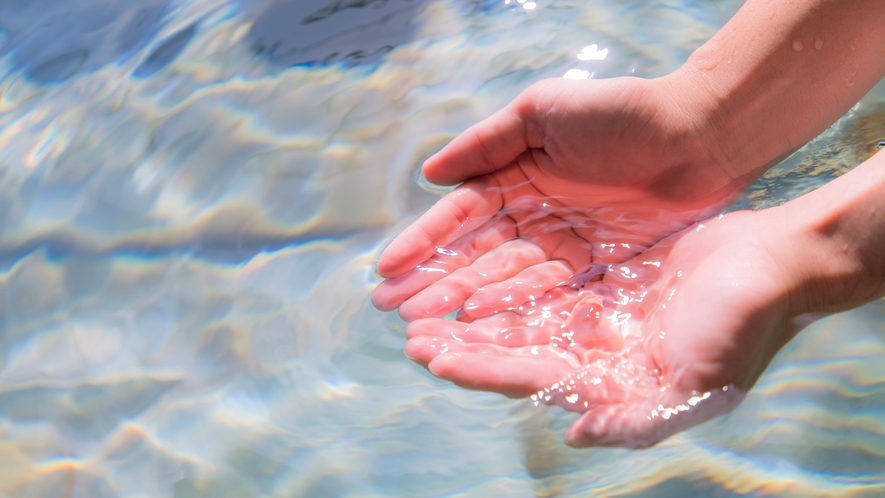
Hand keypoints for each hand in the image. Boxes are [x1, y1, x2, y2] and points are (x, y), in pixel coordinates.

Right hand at [373, 75, 753, 320]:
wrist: (699, 136)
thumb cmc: (620, 113)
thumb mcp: (542, 114)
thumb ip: (486, 143)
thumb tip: (428, 175)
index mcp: (514, 176)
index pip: (460, 215)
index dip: (424, 241)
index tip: (386, 268)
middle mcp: (531, 215)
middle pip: (474, 254)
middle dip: (432, 281)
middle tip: (391, 311)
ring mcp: (560, 245)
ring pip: (503, 279)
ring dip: (463, 302)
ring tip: (424, 326)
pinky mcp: (593, 268)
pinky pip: (547, 292)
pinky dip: (513, 308)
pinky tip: (479, 325)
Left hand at [401, 209, 808, 447]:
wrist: (777, 266)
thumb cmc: (744, 326)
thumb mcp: (699, 384)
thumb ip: (638, 419)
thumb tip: (576, 434)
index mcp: (608, 381)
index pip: (527, 377)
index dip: (479, 368)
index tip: (432, 356)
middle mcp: (595, 352)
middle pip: (513, 349)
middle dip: (463, 344)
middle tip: (411, 332)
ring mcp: (599, 314)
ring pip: (522, 314)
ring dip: (478, 311)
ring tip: (431, 303)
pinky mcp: (606, 279)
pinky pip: (546, 279)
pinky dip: (511, 279)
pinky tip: (481, 271)